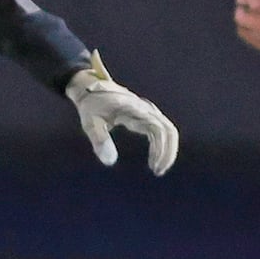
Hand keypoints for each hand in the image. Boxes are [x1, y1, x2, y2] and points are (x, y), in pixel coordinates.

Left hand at [65, 49, 178, 174]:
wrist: (90, 87)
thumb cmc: (90, 105)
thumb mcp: (90, 121)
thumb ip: (99, 139)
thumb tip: (110, 162)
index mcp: (134, 109)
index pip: (157, 129)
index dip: (160, 148)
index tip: (153, 166)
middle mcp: (145, 108)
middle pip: (169, 130)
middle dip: (168, 152)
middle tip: (158, 171)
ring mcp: (147, 110)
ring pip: (168, 129)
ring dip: (167, 150)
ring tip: (157, 169)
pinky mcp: (146, 114)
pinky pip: (162, 129)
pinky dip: (162, 145)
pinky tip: (154, 159)